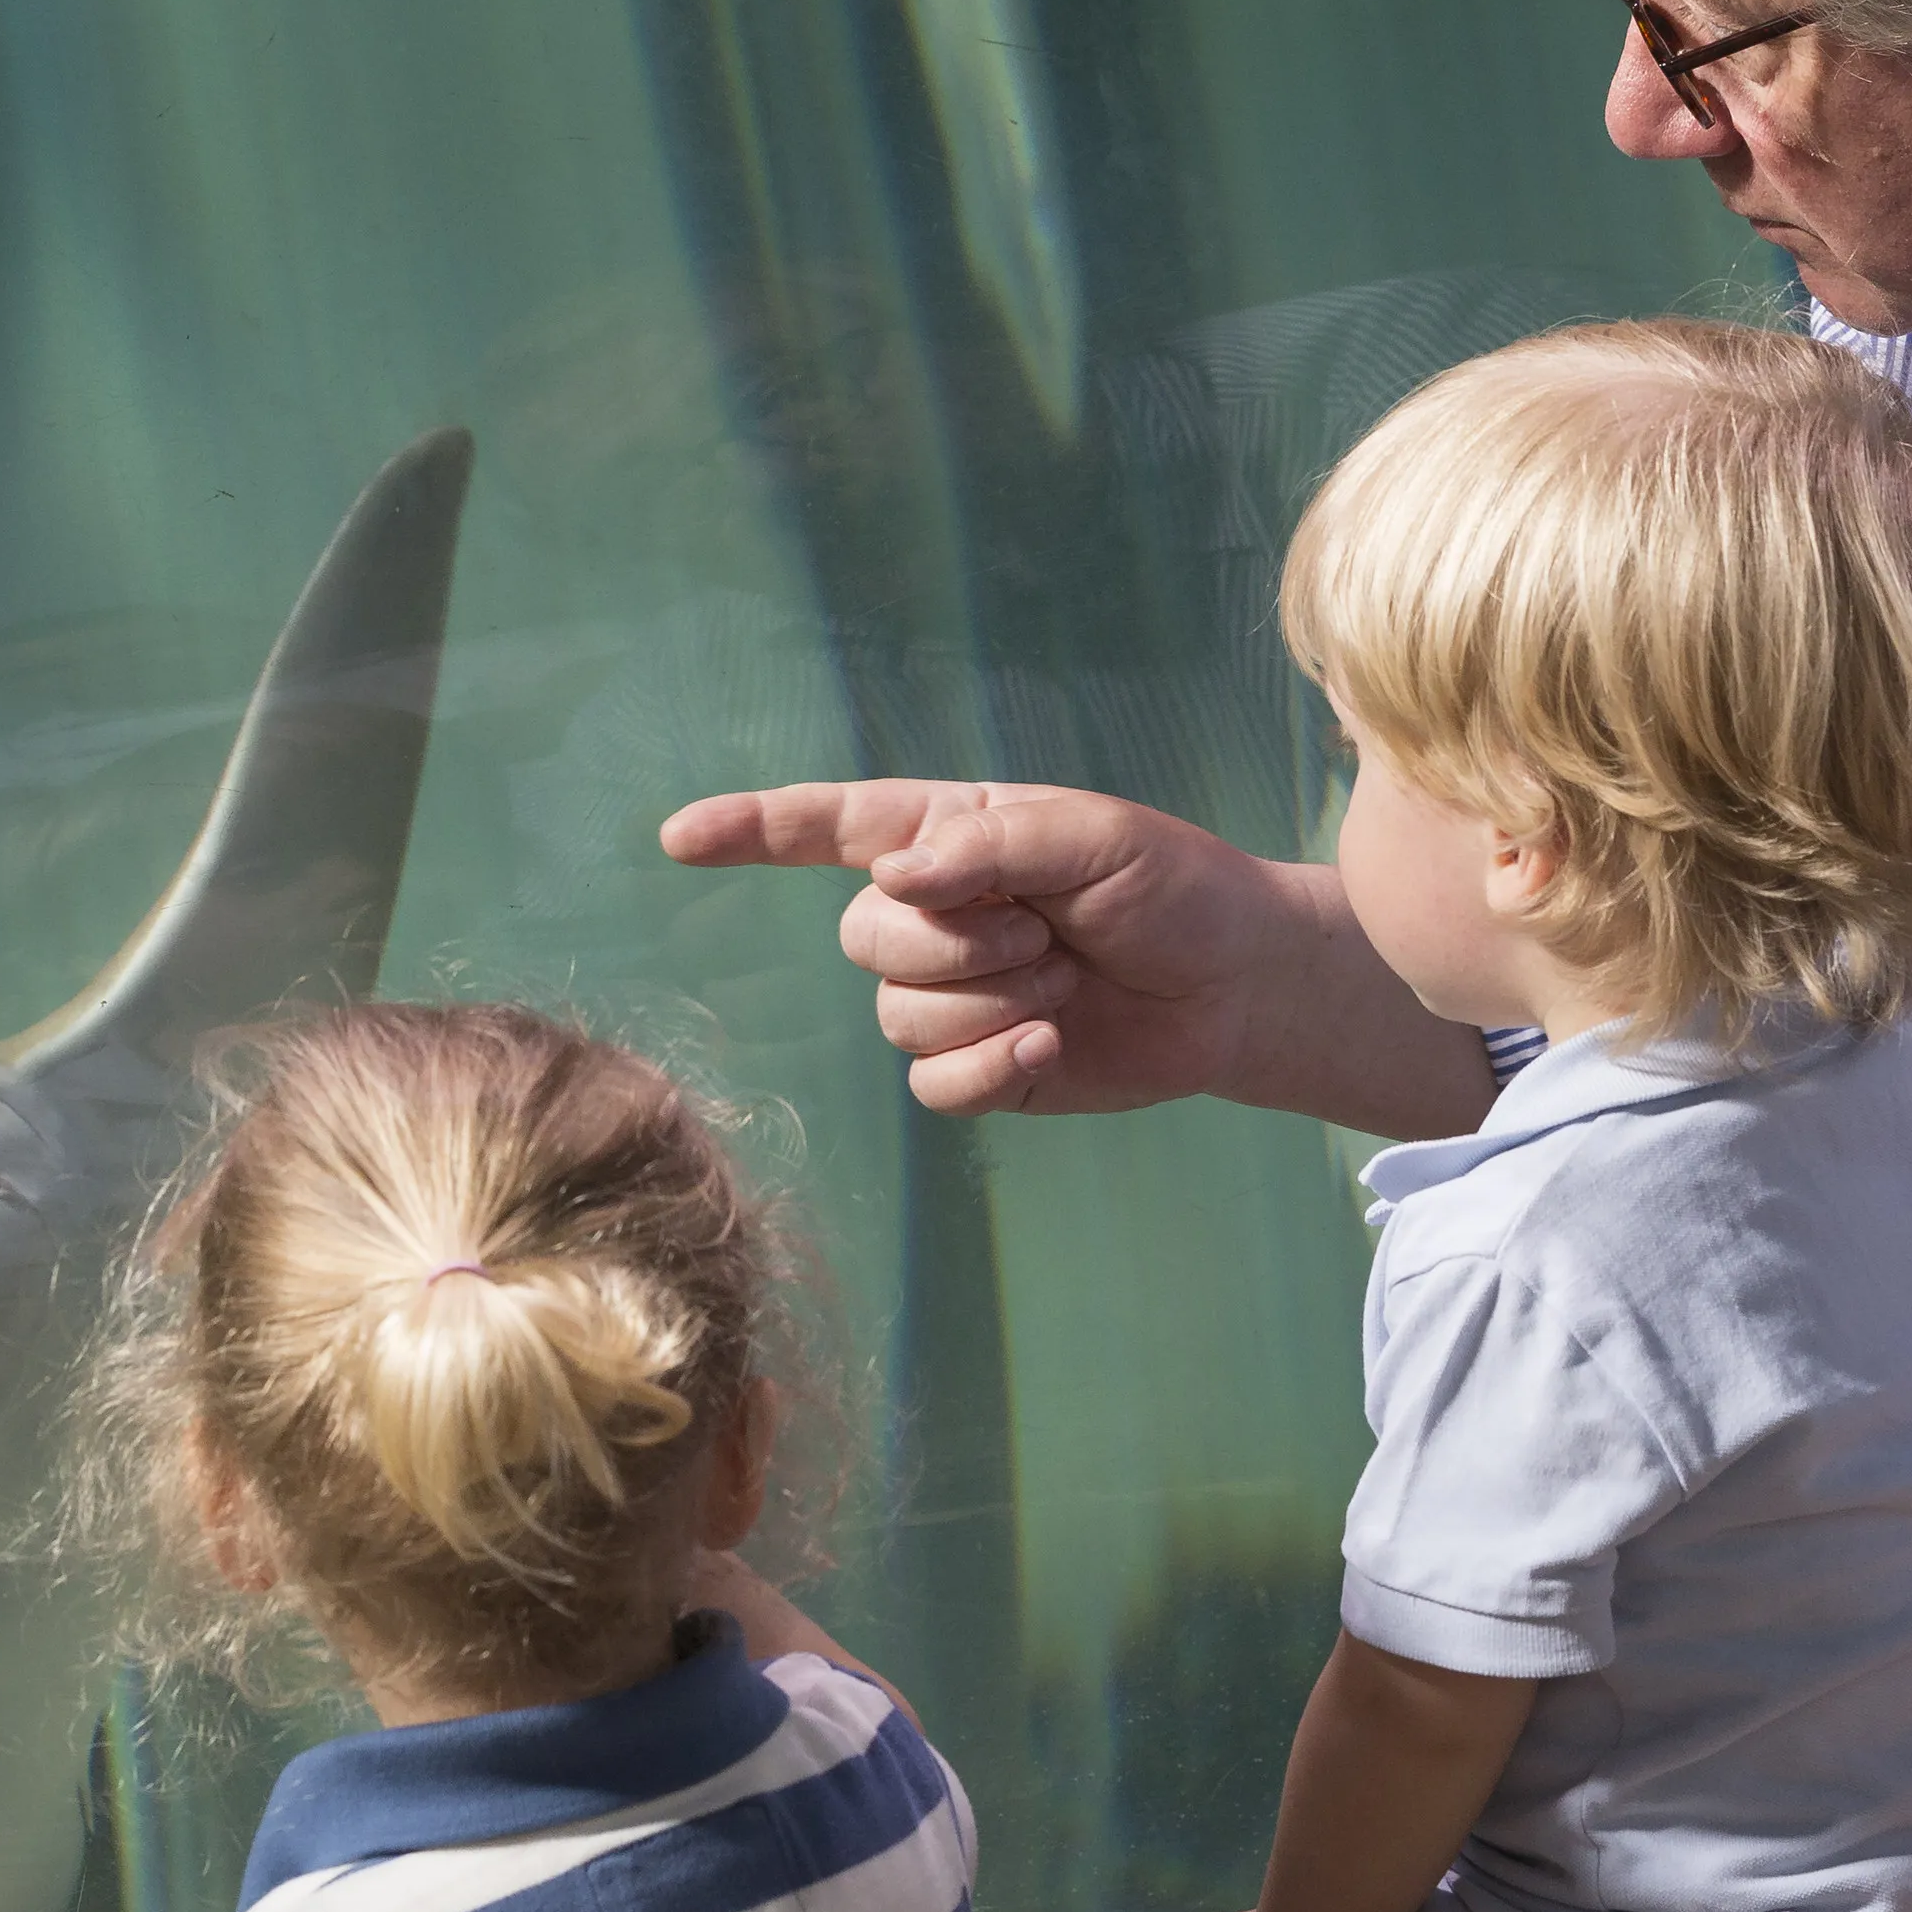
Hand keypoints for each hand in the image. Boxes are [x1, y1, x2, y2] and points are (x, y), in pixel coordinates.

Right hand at [657, 781, 1491, 1133]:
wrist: (1232, 985)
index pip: (825, 827)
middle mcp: (929, 914)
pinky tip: (1050, 1041)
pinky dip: (991, 1066)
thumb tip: (892, 875)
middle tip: (1048, 931)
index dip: (750, 830)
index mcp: (944, 837)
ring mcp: (946, 994)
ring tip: (1064, 979)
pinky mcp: (974, 1066)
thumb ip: (992, 845)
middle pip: (866, 937)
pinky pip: (933, 1083)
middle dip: (959, 942)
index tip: (678, 838)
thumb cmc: (1169, 887)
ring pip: (899, 1014)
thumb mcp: (1095, 837)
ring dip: (991, 1001)